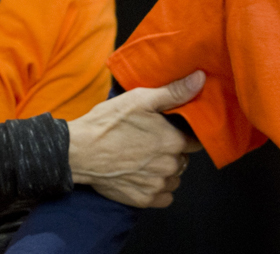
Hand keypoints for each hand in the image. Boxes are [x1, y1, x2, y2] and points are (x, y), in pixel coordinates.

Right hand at [66, 71, 206, 207]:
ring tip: (145, 159)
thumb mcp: (140, 99)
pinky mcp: (144, 200)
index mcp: (173, 141)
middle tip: (151, 142)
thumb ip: (174, 92)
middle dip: (173, 152)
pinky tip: (142, 175)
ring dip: (166, 171)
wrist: (79, 151)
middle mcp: (169, 166)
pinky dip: (157, 188)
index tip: (170, 130)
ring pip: (175, 178)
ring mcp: (157, 185)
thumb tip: (200, 79)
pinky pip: (164, 197)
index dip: (184, 134)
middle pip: (184, 160)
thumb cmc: (108, 123)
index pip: (195, 141)